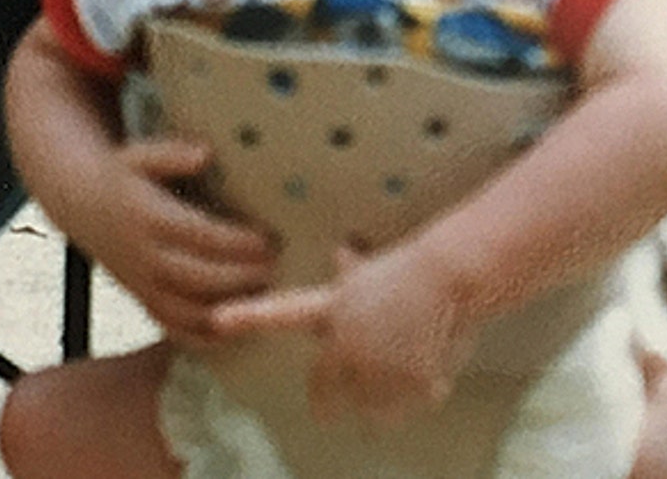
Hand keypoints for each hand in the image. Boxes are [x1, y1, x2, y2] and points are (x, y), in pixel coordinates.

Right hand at [74, 139, 275, 348]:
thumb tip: (205, 154)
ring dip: (227, 309)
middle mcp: (143, 255)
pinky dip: (204, 336)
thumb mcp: (141, 155)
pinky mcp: (143, 300)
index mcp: (146, 217)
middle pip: (196, 277)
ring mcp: (142, 283)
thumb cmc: (124, 176)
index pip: (196, 235)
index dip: (235, 242)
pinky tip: (236, 328)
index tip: (267, 240)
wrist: (82, 205)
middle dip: (240, 277)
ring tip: (264, 296)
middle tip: (275, 268)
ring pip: (186, 310)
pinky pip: (173, 328)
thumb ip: (171, 154)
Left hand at [212, 242, 477, 427]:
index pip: (282, 311)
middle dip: (325, 406)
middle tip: (325, 414)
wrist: (450, 277)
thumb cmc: (419, 269)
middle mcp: (346, 341)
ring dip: (388, 399)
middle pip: (325, 391)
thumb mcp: (378, 270)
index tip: (217, 318)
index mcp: (335, 309)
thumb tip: (341, 252)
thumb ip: (355, 274)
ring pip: (373, 407)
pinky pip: (412, 404)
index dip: (247, 315)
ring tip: (409, 372)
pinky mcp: (404, 385)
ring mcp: (373, 367)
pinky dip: (425, 394)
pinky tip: (435, 375)